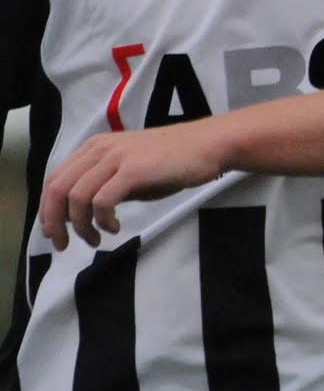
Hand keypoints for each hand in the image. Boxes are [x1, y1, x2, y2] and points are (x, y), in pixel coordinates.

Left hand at [39, 124, 225, 249]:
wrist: (208, 146)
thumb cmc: (173, 161)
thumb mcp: (130, 171)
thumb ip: (104, 186)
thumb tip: (79, 214)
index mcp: (96, 147)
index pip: (55, 178)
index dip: (48, 209)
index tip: (55, 232)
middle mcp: (100, 149)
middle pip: (58, 188)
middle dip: (54, 222)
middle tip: (63, 244)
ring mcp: (116, 158)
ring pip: (77, 197)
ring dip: (80, 225)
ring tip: (95, 239)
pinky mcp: (133, 170)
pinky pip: (101, 201)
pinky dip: (102, 220)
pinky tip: (115, 227)